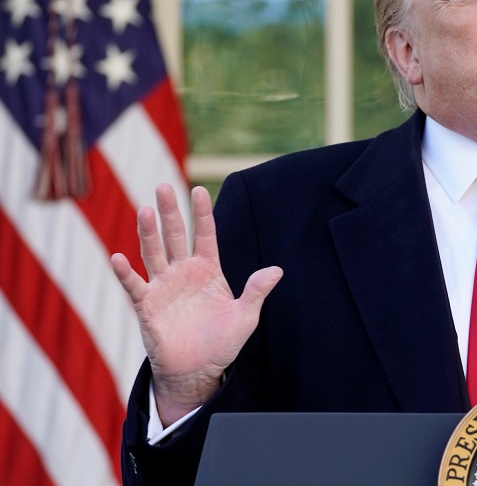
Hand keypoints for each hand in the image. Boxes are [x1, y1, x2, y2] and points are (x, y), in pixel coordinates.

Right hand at [111, 184, 282, 425]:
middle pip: (175, 236)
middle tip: (162, 186)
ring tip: (146, 210)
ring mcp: (163, 286)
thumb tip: (277, 270)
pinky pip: (134, 285)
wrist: (197, 371)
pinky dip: (125, 272)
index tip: (199, 190)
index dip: (202, 214)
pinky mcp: (147, 305)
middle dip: (170, 212)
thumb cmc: (222, 342)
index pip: (205, 235)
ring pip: (154, 253)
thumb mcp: (246, 316)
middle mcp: (183, 272)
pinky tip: (117, 257)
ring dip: (148, 233)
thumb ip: (257, 291)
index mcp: (208, 270)